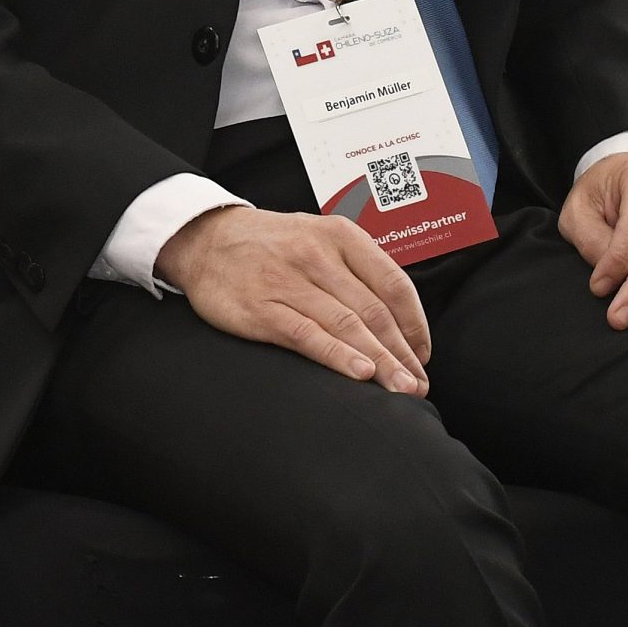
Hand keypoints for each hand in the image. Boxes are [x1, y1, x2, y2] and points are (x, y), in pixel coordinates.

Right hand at [156, 206, 431, 395]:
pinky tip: (359, 375)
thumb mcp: (318, 237)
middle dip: (402, 354)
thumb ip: (356, 270)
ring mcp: (288, 281)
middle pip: (374, 312)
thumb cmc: (272, 246)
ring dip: (380, 363)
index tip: (422, 355)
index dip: (415, 325)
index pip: (393, 283)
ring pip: (347, 326)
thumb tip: (400, 322)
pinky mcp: (262, 308)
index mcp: (340, 236)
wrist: (205, 239)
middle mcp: (317, 255)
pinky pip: (308, 335)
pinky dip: (338, 356)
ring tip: (402, 390)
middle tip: (418, 386)